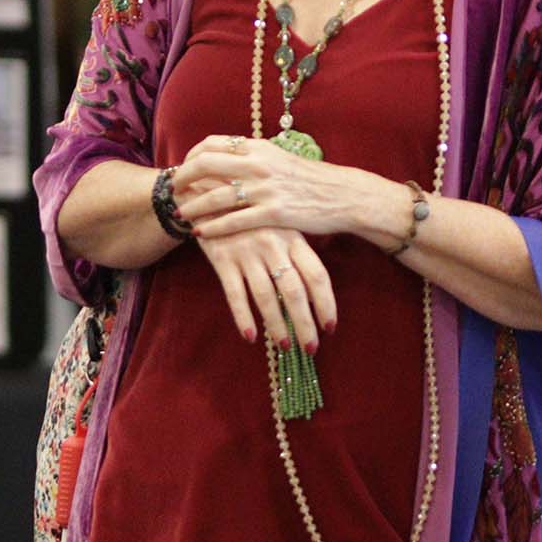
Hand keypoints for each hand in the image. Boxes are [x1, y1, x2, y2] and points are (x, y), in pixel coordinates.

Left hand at [172, 134, 381, 243]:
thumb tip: (229, 155)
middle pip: (206, 164)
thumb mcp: (280, 159)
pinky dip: (212, 227)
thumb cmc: (310, 179)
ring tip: (179, 213)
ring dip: (192, 205)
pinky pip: (233, 221)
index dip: (192, 155)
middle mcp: (258, 164)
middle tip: (171, 189)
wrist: (342, 194)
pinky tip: (200, 233)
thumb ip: (254, 156)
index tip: (183, 167)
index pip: (213, 144)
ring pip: (216, 195)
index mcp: (259, 147)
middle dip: (182, 177)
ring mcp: (265, 189)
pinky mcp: (273, 213)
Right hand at [199, 226, 337, 350]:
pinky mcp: (223, 260)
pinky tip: (250, 337)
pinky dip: (243, 317)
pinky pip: (235, 294)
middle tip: (311, 348)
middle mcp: (273, 246)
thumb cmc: (254, 215)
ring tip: (285, 346)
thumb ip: (298, 254)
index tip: (330, 327)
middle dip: (305, 323)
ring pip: (266, 296)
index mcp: (293, 238)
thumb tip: (315, 293)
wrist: (211, 193)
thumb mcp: (281, 226)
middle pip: (295, 291)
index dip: (326, 304)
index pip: (317, 276)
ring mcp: (247, 253)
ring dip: (277, 325)